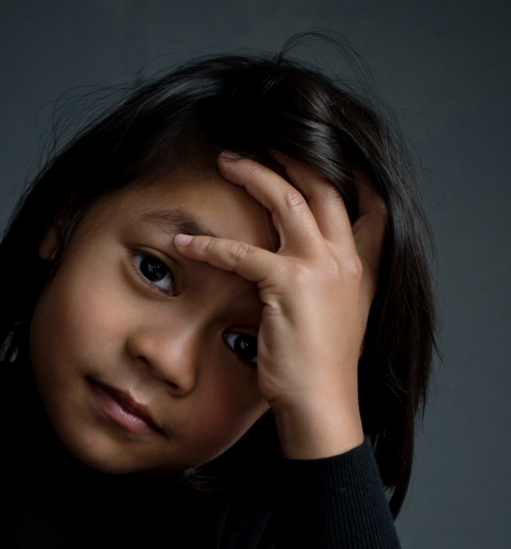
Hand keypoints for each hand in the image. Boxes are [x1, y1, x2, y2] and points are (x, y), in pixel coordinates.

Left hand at [174, 151, 386, 457]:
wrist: (322, 405)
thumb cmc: (320, 369)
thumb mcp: (339, 318)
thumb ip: (330, 284)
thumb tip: (304, 269)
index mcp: (360, 266)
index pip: (362, 201)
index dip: (342, 169)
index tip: (316, 147)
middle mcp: (345, 259)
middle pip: (321, 186)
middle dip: (289, 157)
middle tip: (257, 143)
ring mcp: (321, 269)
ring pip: (287, 200)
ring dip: (253, 175)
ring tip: (225, 162)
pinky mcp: (289, 286)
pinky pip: (243, 252)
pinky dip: (210, 244)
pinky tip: (185, 242)